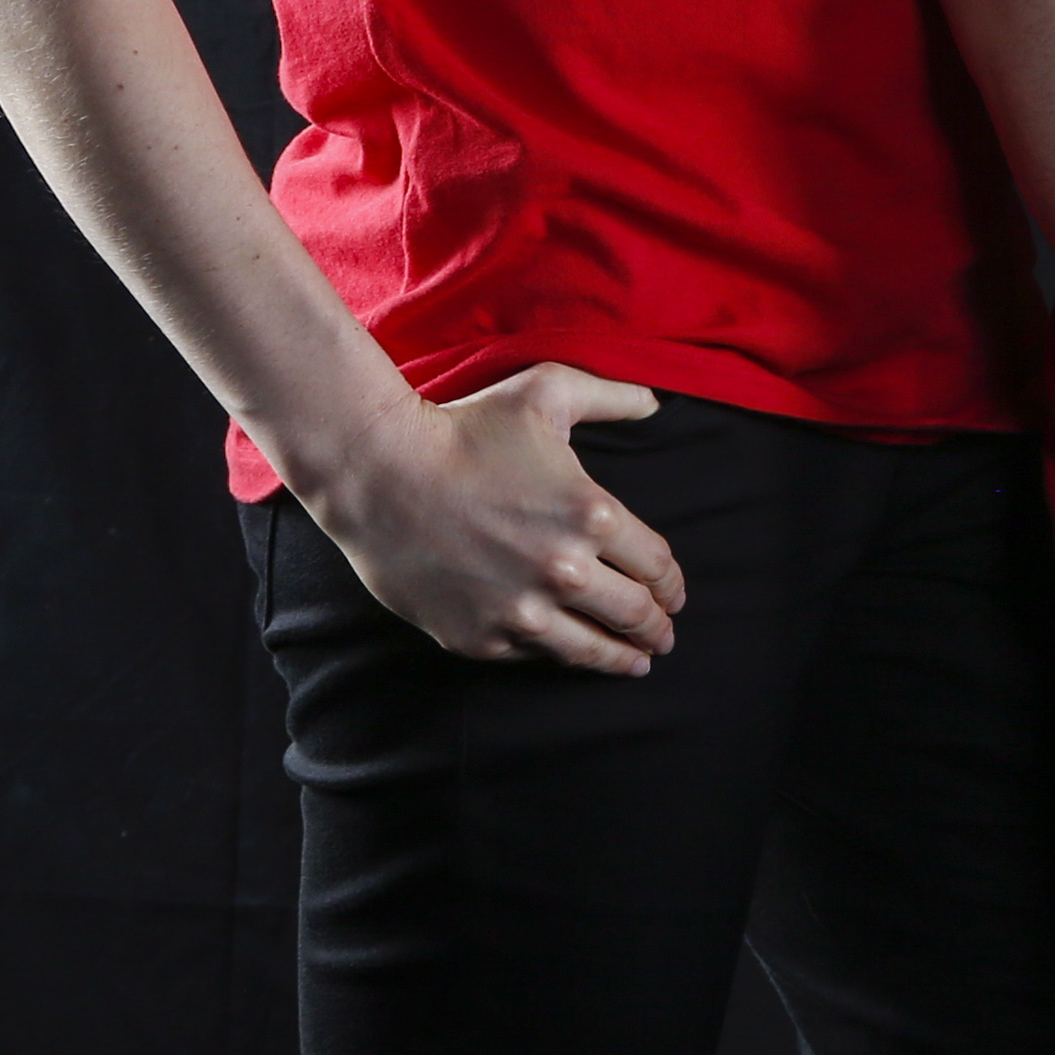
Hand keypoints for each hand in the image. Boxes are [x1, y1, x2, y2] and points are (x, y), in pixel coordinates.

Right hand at [293, 365, 688, 673]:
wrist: (380, 474)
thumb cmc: (466, 427)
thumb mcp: (548, 390)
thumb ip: (613, 396)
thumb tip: (656, 403)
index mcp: (590, 515)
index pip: (655, 565)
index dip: (671, 584)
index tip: (674, 593)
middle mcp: (563, 571)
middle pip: (632, 614)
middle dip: (656, 628)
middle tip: (664, 638)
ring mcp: (519, 612)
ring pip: (589, 650)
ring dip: (621, 659)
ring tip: (636, 664)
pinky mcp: (479, 638)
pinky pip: (534, 655)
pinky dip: (557, 654)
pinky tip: (569, 653)